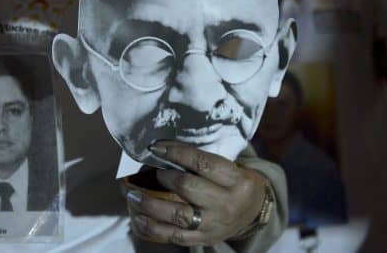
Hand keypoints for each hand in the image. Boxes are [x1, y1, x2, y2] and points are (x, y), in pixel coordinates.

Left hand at [122, 141, 266, 245]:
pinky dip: (153, 228)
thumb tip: (162, 150)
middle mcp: (225, 203)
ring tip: (133, 196)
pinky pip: (174, 236)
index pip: (201, 162)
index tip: (156, 146)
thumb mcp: (228, 166)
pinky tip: (138, 219)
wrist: (253, 210)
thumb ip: (201, 160)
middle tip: (149, 171)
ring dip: (150, 205)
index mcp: (234, 178)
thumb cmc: (234, 181)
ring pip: (177, 215)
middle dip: (163, 177)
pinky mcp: (204, 239)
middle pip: (187, 187)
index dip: (175, 152)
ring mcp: (214, 224)